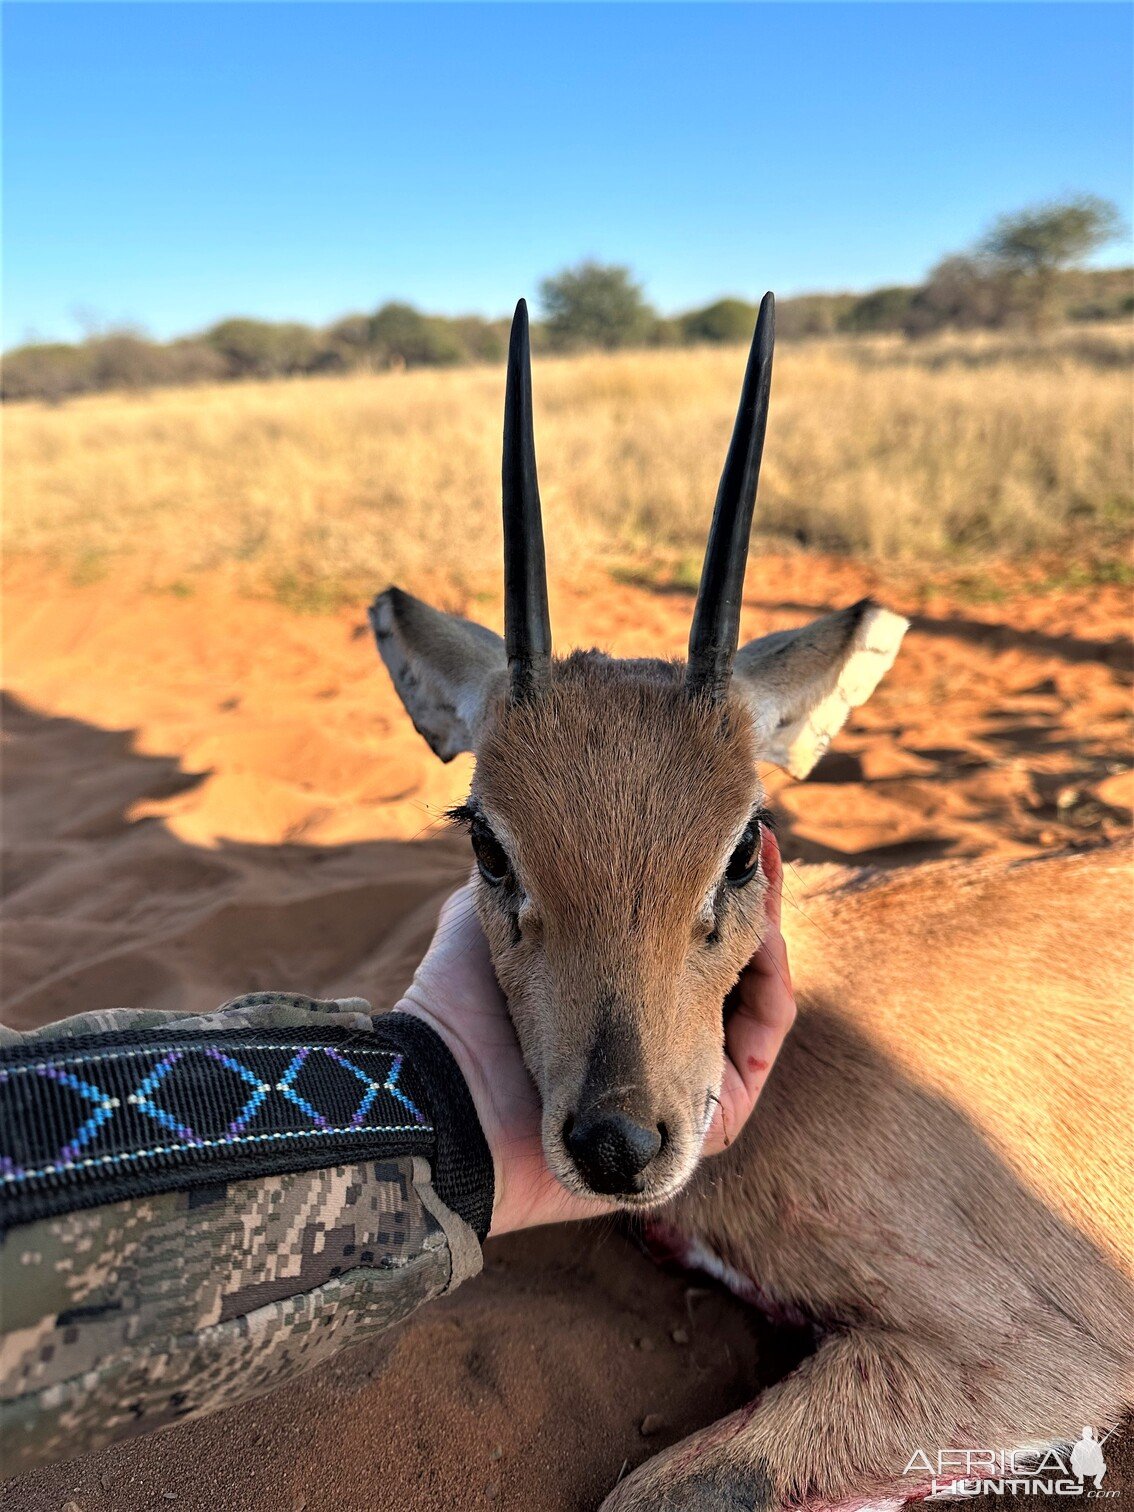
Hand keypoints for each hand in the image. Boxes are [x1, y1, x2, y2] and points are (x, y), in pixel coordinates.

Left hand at [397, 830, 795, 1237]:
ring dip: (767, 939)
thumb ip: (530, 873)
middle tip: (762, 844)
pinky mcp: (699, 1121)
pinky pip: (757, 1054)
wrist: (449, 1094)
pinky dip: (771, 996)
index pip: (679, 936)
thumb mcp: (492, 916)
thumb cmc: (460, 1007)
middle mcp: (650, 1037)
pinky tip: (766, 942)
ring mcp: (679, 1079)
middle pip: (725, 965)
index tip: (723, 830)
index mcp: (611, 996)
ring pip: (750, 1004)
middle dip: (749, 900)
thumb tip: (549, 818)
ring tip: (765, 883)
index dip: (706, 885)